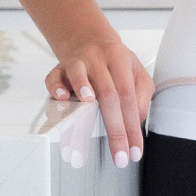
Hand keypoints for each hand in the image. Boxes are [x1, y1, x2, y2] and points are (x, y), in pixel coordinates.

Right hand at [45, 35, 153, 167]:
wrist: (89, 40)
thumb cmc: (114, 63)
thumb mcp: (136, 72)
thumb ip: (142, 94)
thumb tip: (136, 120)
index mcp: (120, 59)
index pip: (129, 96)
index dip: (132, 125)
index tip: (134, 150)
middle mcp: (98, 59)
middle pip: (108, 93)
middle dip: (115, 128)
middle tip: (119, 155)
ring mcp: (77, 61)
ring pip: (79, 74)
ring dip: (84, 90)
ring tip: (88, 112)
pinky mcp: (59, 68)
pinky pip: (54, 78)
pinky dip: (57, 88)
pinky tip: (63, 98)